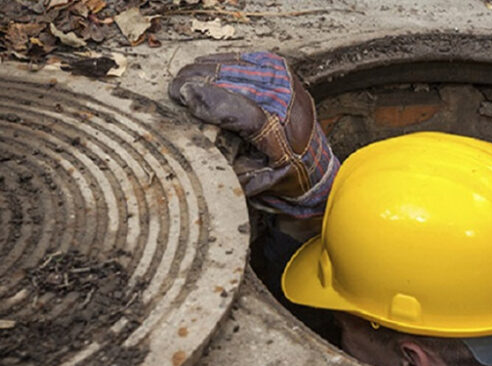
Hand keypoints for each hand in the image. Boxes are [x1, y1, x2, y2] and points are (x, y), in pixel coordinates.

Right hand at [169, 52, 337, 217]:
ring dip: (205, 71)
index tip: (183, 97)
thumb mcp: (254, 181)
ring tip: (185, 82)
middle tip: (176, 91)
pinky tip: (204, 71)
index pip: (240, 109)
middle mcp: (285, 102)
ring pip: (234, 66)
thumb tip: (199, 140)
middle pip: (232, 81)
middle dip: (198, 82)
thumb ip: (229, 164)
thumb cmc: (282, 177)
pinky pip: (242, 59)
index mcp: (280, 134)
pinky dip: (220, 64)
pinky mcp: (280, 69)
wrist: (315, 165)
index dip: (208, 100)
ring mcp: (284, 81)